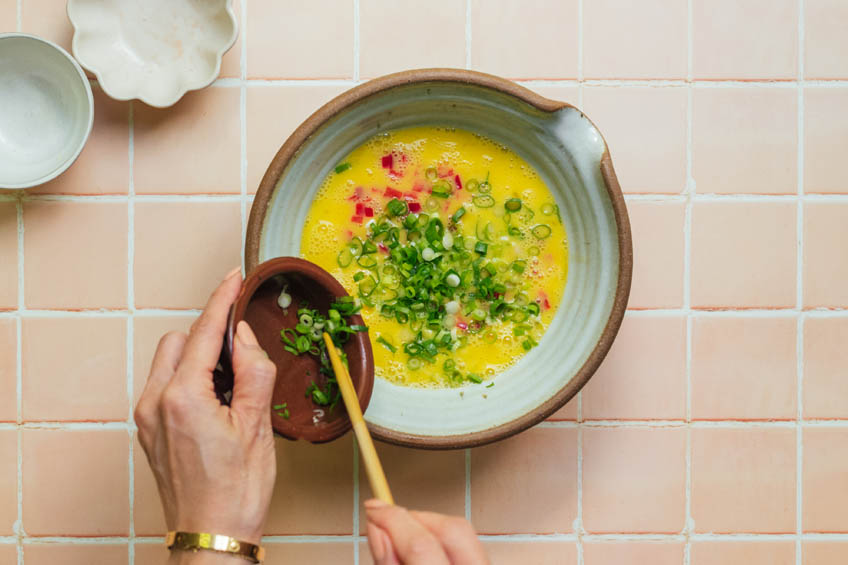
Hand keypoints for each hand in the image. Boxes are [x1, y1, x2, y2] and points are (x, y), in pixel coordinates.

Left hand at [134, 268, 277, 553]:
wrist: (212, 536)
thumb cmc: (237, 491)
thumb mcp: (258, 425)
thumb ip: (252, 370)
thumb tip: (243, 335)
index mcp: (182, 398)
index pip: (203, 332)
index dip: (221, 299)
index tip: (233, 277)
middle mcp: (155, 403)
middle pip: (178, 341)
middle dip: (209, 335)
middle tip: (245, 350)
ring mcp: (147, 418)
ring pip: (169, 362)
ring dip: (199, 358)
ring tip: (234, 385)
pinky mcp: (148, 430)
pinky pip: (166, 385)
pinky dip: (190, 378)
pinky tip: (218, 400)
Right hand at [365, 500, 488, 564]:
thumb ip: (388, 563)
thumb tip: (378, 527)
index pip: (421, 545)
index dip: (392, 520)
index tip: (374, 509)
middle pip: (453, 528)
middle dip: (416, 518)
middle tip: (388, 520)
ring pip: (463, 532)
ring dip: (429, 527)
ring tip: (404, 540)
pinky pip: (469, 545)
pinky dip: (443, 540)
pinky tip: (427, 550)